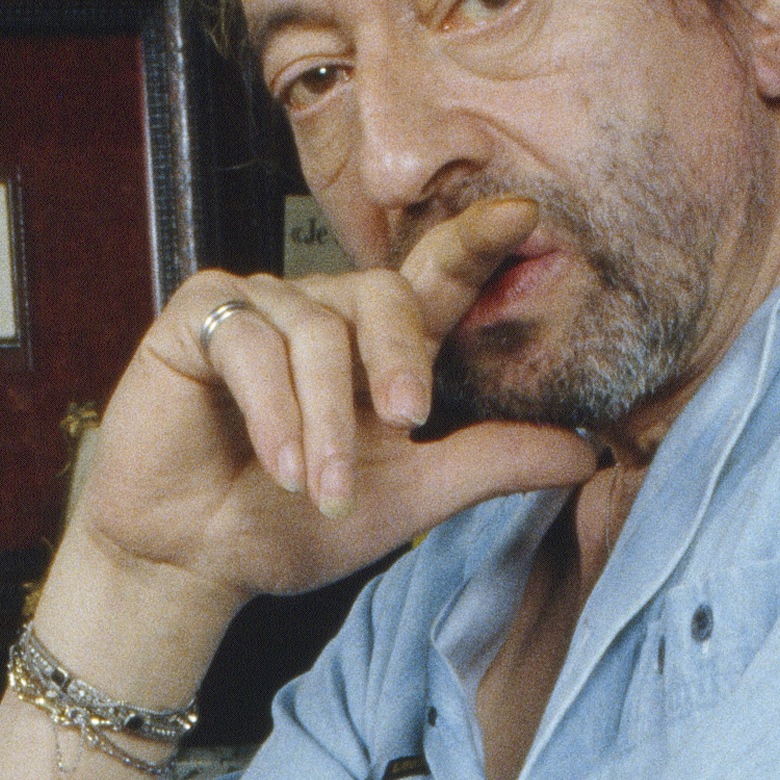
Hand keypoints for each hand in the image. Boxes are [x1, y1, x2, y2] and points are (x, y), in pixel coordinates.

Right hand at [69, 199, 602, 617]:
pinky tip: (274, 465)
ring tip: (319, 491)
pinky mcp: (198, 316)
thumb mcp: (409, 500)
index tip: (523, 215)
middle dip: (397, 361)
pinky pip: (250, 339)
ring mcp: (258, 306)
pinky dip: (271, 408)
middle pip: (382, 296)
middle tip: (405, 424)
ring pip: (315, 333)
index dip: (474, 244)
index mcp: (375, 345)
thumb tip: (589, 456)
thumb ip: (489, 464)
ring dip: (323, 423)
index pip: (432, 281)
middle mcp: (321, 313)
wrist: (190, 563)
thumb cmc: (287, 529)